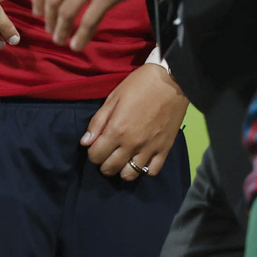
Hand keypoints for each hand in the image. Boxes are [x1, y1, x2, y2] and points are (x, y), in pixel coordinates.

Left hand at [82, 61, 187, 178]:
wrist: (171, 82)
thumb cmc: (138, 86)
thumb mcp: (112, 99)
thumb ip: (97, 122)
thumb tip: (85, 142)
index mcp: (116, 130)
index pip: (96, 156)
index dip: (92, 154)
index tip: (95, 147)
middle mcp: (132, 144)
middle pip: (110, 168)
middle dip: (103, 164)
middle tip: (106, 155)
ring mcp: (150, 149)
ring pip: (130, 175)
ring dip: (122, 170)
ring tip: (122, 160)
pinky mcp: (165, 150)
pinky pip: (152, 171)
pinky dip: (144, 170)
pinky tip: (140, 160)